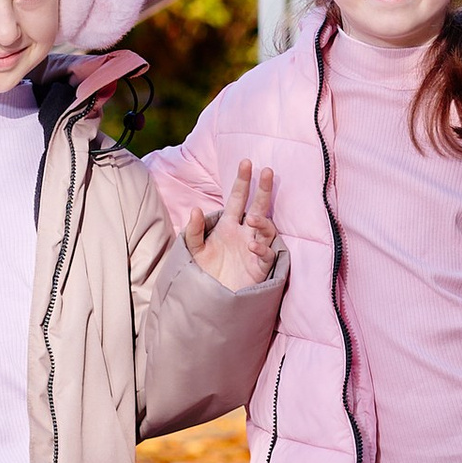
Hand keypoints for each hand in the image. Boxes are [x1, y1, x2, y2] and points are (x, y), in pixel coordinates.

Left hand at [183, 165, 279, 293]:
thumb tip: (195, 209)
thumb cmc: (203, 273)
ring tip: (252, 219)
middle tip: (268, 171)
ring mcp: (253, 248)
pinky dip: (261, 247)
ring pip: (266, 228)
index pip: (238, 199)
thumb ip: (193, 231)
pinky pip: (266, 253)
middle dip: (263, 189)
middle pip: (258, 206)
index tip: (246, 163)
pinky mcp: (259, 266)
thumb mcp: (193, 250)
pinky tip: (252, 244)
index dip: (242, 181)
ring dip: (262, 221)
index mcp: (228, 225)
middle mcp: (244, 233)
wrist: (210, 299)